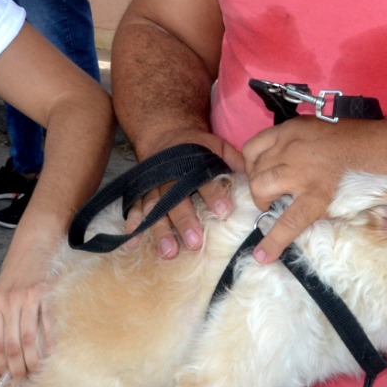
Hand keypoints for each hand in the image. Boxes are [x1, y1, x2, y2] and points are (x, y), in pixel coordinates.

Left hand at [0, 226, 57, 382]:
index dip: (1, 365)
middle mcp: (8, 302)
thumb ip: (5, 315)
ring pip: (28, 339)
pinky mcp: (45, 293)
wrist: (35, 240)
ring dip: (32, 361)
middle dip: (16, 369)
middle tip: (22, 383)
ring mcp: (27, 298)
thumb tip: (9, 350)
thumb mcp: (4, 291)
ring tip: (35, 374)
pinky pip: (47, 325)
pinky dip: (49, 343)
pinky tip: (51, 355)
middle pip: (11, 345)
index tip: (5, 381)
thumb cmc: (20, 269)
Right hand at [123, 129, 243, 258]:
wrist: (164, 135)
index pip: (203, 180)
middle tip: (195, 242)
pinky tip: (132, 244)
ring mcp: (153, 187)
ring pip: (155, 209)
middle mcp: (171, 178)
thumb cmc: (195, 148)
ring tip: (169, 252)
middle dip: (185, 221)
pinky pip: (135, 210)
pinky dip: (133, 227)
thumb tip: (254, 176)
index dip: (213, 194)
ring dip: (161, 231)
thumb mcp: (216, 146)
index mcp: (192, 166)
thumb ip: (233, 160)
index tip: (224, 211)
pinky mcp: (141, 194)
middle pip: (176, 199)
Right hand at [242, 117, 366, 263]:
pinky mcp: (285, 129)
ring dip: (258, 179)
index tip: (261, 256)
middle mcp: (300, 170)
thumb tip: (286, 226)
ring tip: (270, 180)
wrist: (365, 146)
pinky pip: (254, 146)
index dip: (272, 241)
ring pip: (255, 167)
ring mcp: (291, 146)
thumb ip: (309, 212)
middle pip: (261, 189)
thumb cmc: (350, 178)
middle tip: (272, 199)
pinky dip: (253, 158)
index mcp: (316, 193)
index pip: (289, 222)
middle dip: (262, 199)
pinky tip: (262, 162)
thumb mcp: (334, 203)